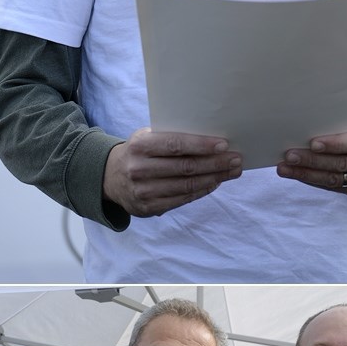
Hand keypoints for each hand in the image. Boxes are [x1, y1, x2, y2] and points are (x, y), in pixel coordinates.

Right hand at [101, 131, 241, 213]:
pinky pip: (182, 199)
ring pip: (187, 186)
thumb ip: (169, 137)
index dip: (201, 145)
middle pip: (186, 168)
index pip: (175, 145)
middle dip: (215, 163)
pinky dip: (202, 191)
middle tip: (236, 159)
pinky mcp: (149, 208)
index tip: (224, 145)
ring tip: (232, 171)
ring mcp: (144, 192)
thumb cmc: (138, 152)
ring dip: (214, 178)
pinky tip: (214, 182)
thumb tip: (209, 139)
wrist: (109, 178)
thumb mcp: (145, 137)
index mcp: (140, 146)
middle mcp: (139, 169)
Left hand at [279, 114, 346, 189]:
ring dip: (307, 174)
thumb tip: (305, 119)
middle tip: (289, 156)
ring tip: (285, 168)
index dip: (335, 144)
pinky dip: (313, 181)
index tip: (312, 143)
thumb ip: (340, 119)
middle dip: (313, 161)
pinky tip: (297, 174)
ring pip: (335, 180)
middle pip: (343, 164)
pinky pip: (333, 188)